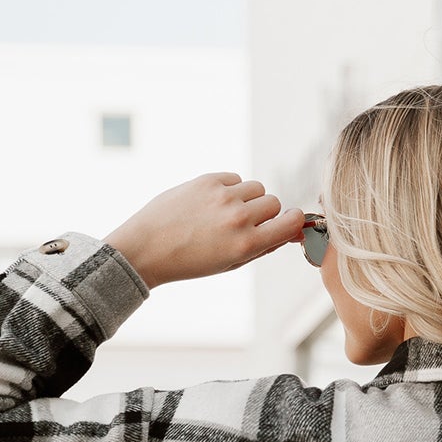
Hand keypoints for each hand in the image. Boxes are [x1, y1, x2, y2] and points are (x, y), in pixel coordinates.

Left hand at [104, 172, 305, 288]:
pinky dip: (230, 188)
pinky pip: (235, 178)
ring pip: (257, 187)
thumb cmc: (190, 261)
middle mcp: (238, 218)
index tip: (288, 223)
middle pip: (274, 203)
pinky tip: (212, 202)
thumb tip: (290, 232)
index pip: (291, 222)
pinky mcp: (208, 180)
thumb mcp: (230, 263)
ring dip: (248, 198)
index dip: (293, 221)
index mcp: (246, 244)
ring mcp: (223, 196)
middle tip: (245, 224)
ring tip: (226, 212)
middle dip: (265, 213)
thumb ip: (262, 247)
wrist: (148, 248)